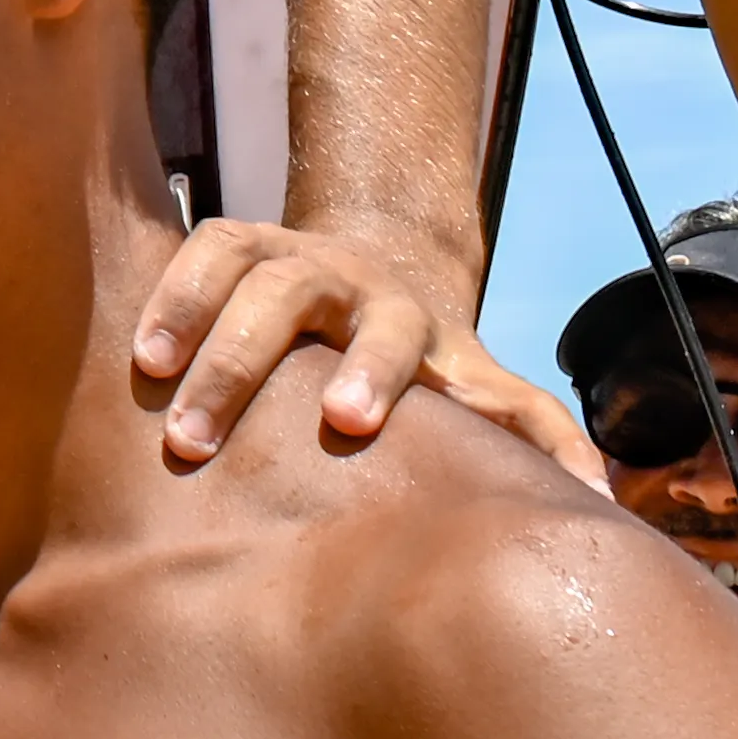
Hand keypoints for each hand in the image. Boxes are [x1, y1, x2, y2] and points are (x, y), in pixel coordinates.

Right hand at [133, 216, 607, 490]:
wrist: (386, 268)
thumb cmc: (428, 360)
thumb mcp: (483, 388)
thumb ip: (538, 435)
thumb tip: (601, 498)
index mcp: (409, 320)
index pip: (391, 338)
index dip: (372, 371)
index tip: (348, 421)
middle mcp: (343, 277)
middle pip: (289, 301)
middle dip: (243, 362)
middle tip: (198, 440)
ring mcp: (287, 251)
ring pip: (236, 268)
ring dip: (191, 321)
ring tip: (153, 385)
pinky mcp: (238, 240)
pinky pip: (197, 250)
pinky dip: (167, 293)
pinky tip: (136, 352)